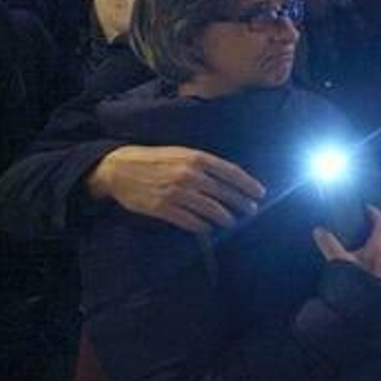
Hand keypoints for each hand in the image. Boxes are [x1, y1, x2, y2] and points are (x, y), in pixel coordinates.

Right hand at [87, 146, 264, 232]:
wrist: (120, 167)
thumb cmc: (155, 159)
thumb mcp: (182, 153)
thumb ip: (205, 164)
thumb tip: (229, 177)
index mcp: (196, 158)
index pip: (231, 173)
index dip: (248, 184)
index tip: (260, 193)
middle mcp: (189, 175)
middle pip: (224, 193)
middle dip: (241, 203)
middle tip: (251, 210)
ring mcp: (176, 193)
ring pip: (210, 209)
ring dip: (225, 217)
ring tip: (232, 221)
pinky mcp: (163, 208)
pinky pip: (189, 220)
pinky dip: (202, 225)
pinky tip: (208, 227)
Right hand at [313, 205, 380, 279]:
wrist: (358, 307)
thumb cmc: (353, 282)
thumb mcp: (339, 260)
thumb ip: (328, 243)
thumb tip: (319, 230)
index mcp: (378, 246)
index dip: (374, 212)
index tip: (364, 206)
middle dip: (372, 224)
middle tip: (358, 218)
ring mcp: (380, 265)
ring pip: (378, 244)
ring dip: (368, 237)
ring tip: (354, 234)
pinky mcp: (375, 274)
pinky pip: (373, 254)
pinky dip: (366, 248)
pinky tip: (353, 253)